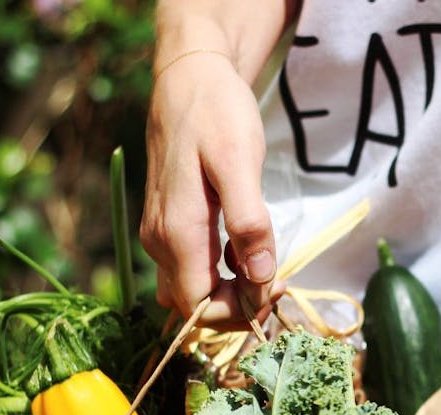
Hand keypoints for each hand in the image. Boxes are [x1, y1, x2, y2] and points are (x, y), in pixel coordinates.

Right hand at [140, 49, 283, 328]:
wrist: (189, 77)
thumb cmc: (217, 114)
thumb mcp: (239, 163)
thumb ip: (249, 222)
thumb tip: (260, 276)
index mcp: (177, 233)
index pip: (200, 308)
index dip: (240, 311)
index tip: (276, 288)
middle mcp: (160, 242)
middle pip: (196, 305)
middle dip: (239, 306)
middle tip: (280, 281)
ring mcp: (161, 235)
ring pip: (192, 290)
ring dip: (230, 293)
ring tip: (266, 265)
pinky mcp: (168, 225)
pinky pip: (192, 268)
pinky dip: (222, 273)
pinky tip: (248, 248)